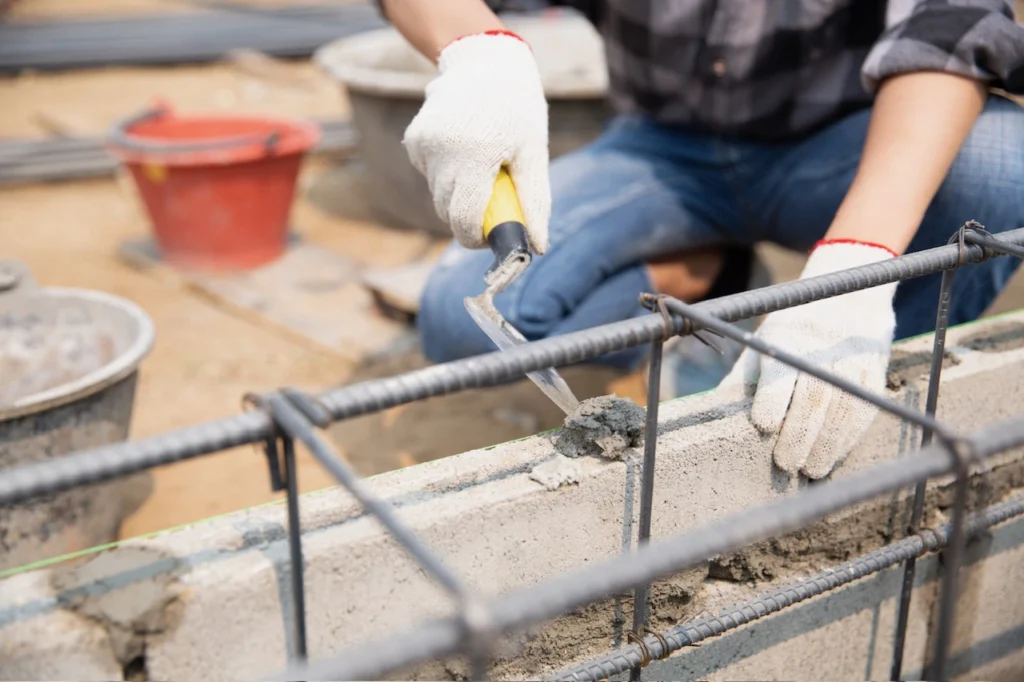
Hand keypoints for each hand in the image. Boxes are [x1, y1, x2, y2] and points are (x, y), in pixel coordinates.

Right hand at [403, 31, 550, 252]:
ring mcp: (424, 145)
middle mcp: (442, 151)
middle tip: (494, 201)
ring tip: (482, 168)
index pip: (463, 220)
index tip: (491, 236)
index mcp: (474, 156)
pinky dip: (446, 174)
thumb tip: (537, 247)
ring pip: (437, 195)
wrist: (485, 62)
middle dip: (468, 218)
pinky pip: (429, 175)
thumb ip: (533, 201)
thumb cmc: (517, 110)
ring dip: (458, 194)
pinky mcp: (414, 140)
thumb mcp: (533, 153)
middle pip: (447, 212)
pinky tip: (464, 151)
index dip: (476, 238)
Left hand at [720, 241, 897, 478]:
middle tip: (786, 465)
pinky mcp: (874, 372)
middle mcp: (822, 347)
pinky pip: (864, 410)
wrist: (849, 296)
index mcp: (786, 336)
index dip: (772, 401)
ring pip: (842, 409)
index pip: (780, 372)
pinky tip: (834, 456)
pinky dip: (849, 439)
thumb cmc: (791, 329)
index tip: (763, 426)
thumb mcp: (762, 342)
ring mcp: (852, 360)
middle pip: (813, 398)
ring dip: (827, 445)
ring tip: (810, 470)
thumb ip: (744, 379)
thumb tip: (714, 415)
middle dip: (800, 435)